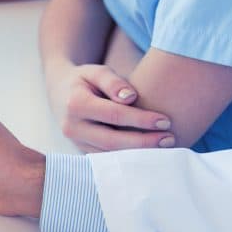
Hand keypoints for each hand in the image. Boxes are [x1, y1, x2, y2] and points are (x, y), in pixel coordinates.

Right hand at [49, 64, 174, 151]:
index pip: (114, 115)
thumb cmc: (86, 80)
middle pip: (112, 141)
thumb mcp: (96, 72)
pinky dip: (128, 159)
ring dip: (138, 155)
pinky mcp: (82, 151)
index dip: (142, 120)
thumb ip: (113, 81)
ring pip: (109, 155)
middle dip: (143, 142)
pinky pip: (107, 160)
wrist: (61, 93)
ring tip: (164, 148)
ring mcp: (75, 143)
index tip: (166, 121)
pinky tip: (148, 154)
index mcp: (75, 104)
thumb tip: (130, 97)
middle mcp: (72, 127)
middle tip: (170, 138)